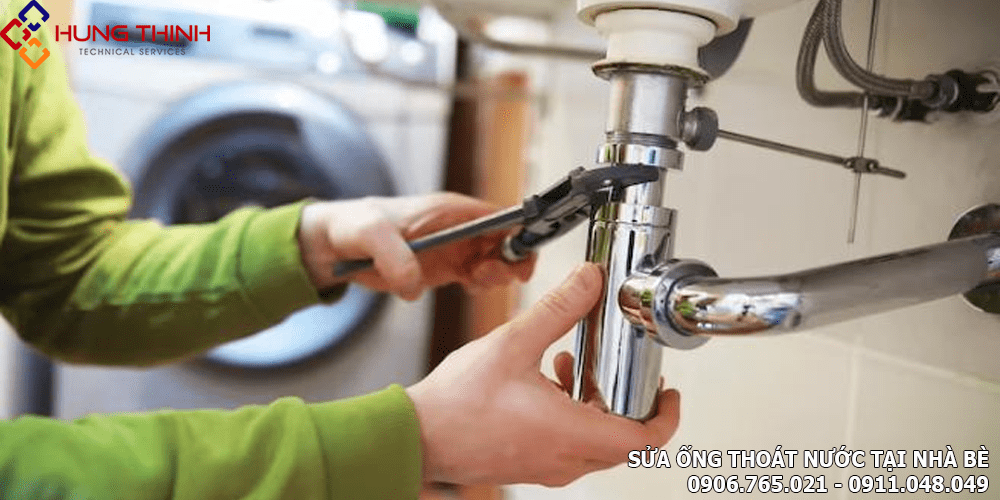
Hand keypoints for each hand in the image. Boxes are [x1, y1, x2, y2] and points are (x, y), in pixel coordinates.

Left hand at [297, 193, 536, 299]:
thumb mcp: (369, 234)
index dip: (520, 234)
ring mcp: (455, 249)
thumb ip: (393, 256)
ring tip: (472, 282)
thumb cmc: (352, 226)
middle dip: (510, 261)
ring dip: (495, 275)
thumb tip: (414, 285)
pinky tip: (466, 287)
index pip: (502, 216)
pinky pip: (477, 277)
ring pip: (497, 261)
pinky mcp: (445, 268)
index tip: (519, 258)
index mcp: (450, 209)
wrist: (333, 245)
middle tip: (485, 276)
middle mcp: (459, 227)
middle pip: (508, 241)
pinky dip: (480, 286)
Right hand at [406, 263, 680, 485]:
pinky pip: (569, 446)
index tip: (669, 393)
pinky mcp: (529, 464)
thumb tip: (589, 281)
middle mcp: (564, 458)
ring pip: (595, 443)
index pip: (644, 440)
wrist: (416, 436)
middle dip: (628, 401)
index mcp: (569, 433)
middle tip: (622, 370)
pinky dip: (572, 415)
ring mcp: (547, 466)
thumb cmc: (457, 404)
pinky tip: (546, 380)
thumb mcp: (513, 343)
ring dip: (596, 404)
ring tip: (573, 366)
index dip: (667, 416)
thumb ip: (557, 309)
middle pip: (623, 440)